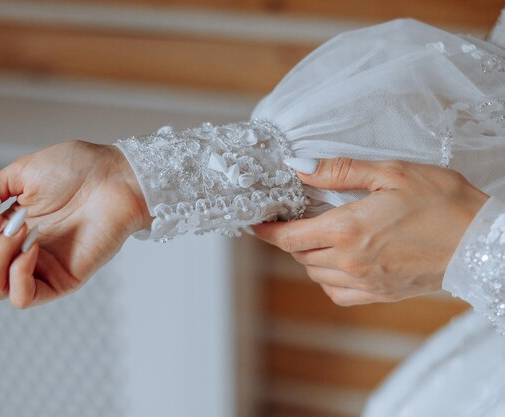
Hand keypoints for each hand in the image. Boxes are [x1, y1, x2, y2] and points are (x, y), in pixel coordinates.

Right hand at [0, 141, 149, 307]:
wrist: (117, 175)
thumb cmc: (76, 169)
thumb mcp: (17, 176)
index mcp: (5, 231)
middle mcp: (19, 254)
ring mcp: (40, 269)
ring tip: (20, 224)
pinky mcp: (63, 280)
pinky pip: (24, 298)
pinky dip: (17, 272)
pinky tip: (32, 243)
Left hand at [253, 158, 488, 305]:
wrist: (483, 241)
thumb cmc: (442, 201)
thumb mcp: (391, 173)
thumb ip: (339, 171)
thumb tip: (299, 167)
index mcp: (346, 229)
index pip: (287, 237)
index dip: (266, 231)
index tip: (256, 223)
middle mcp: (349, 261)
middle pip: (299, 255)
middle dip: (289, 238)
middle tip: (292, 219)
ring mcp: (364, 282)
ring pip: (315, 274)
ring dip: (308, 255)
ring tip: (317, 235)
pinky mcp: (380, 295)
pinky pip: (337, 293)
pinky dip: (327, 279)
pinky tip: (337, 262)